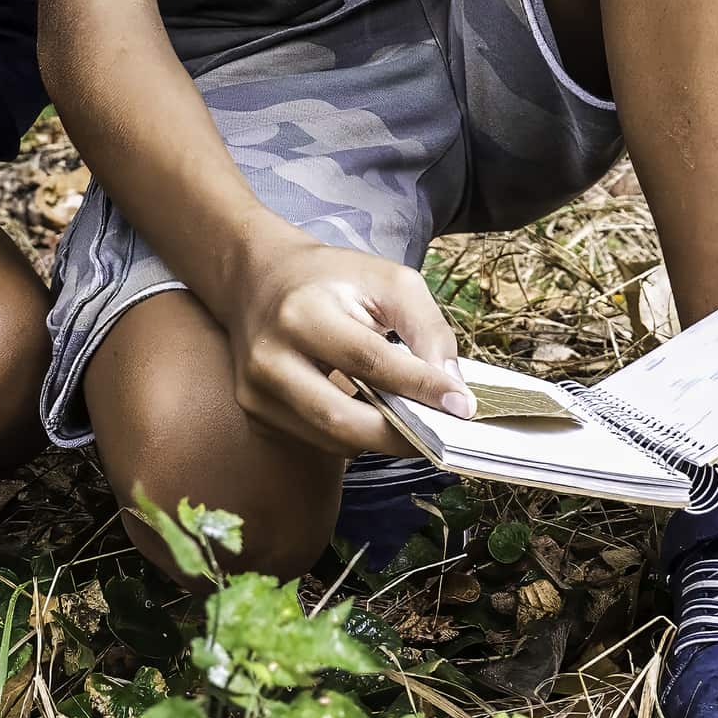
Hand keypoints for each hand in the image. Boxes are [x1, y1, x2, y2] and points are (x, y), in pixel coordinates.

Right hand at [213, 239, 477, 457]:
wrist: (260, 279)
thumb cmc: (332, 278)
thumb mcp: (389, 280)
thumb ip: (426, 327)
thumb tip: (452, 386)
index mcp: (302, 313)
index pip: (369, 360)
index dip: (419, 386)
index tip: (461, 405)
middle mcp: (270, 357)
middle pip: (342, 417)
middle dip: (399, 435)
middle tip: (441, 434)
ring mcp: (256, 391)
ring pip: (332, 438)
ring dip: (381, 439)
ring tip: (417, 425)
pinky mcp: (256, 412)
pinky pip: (318, 439)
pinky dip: (356, 435)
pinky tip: (377, 419)